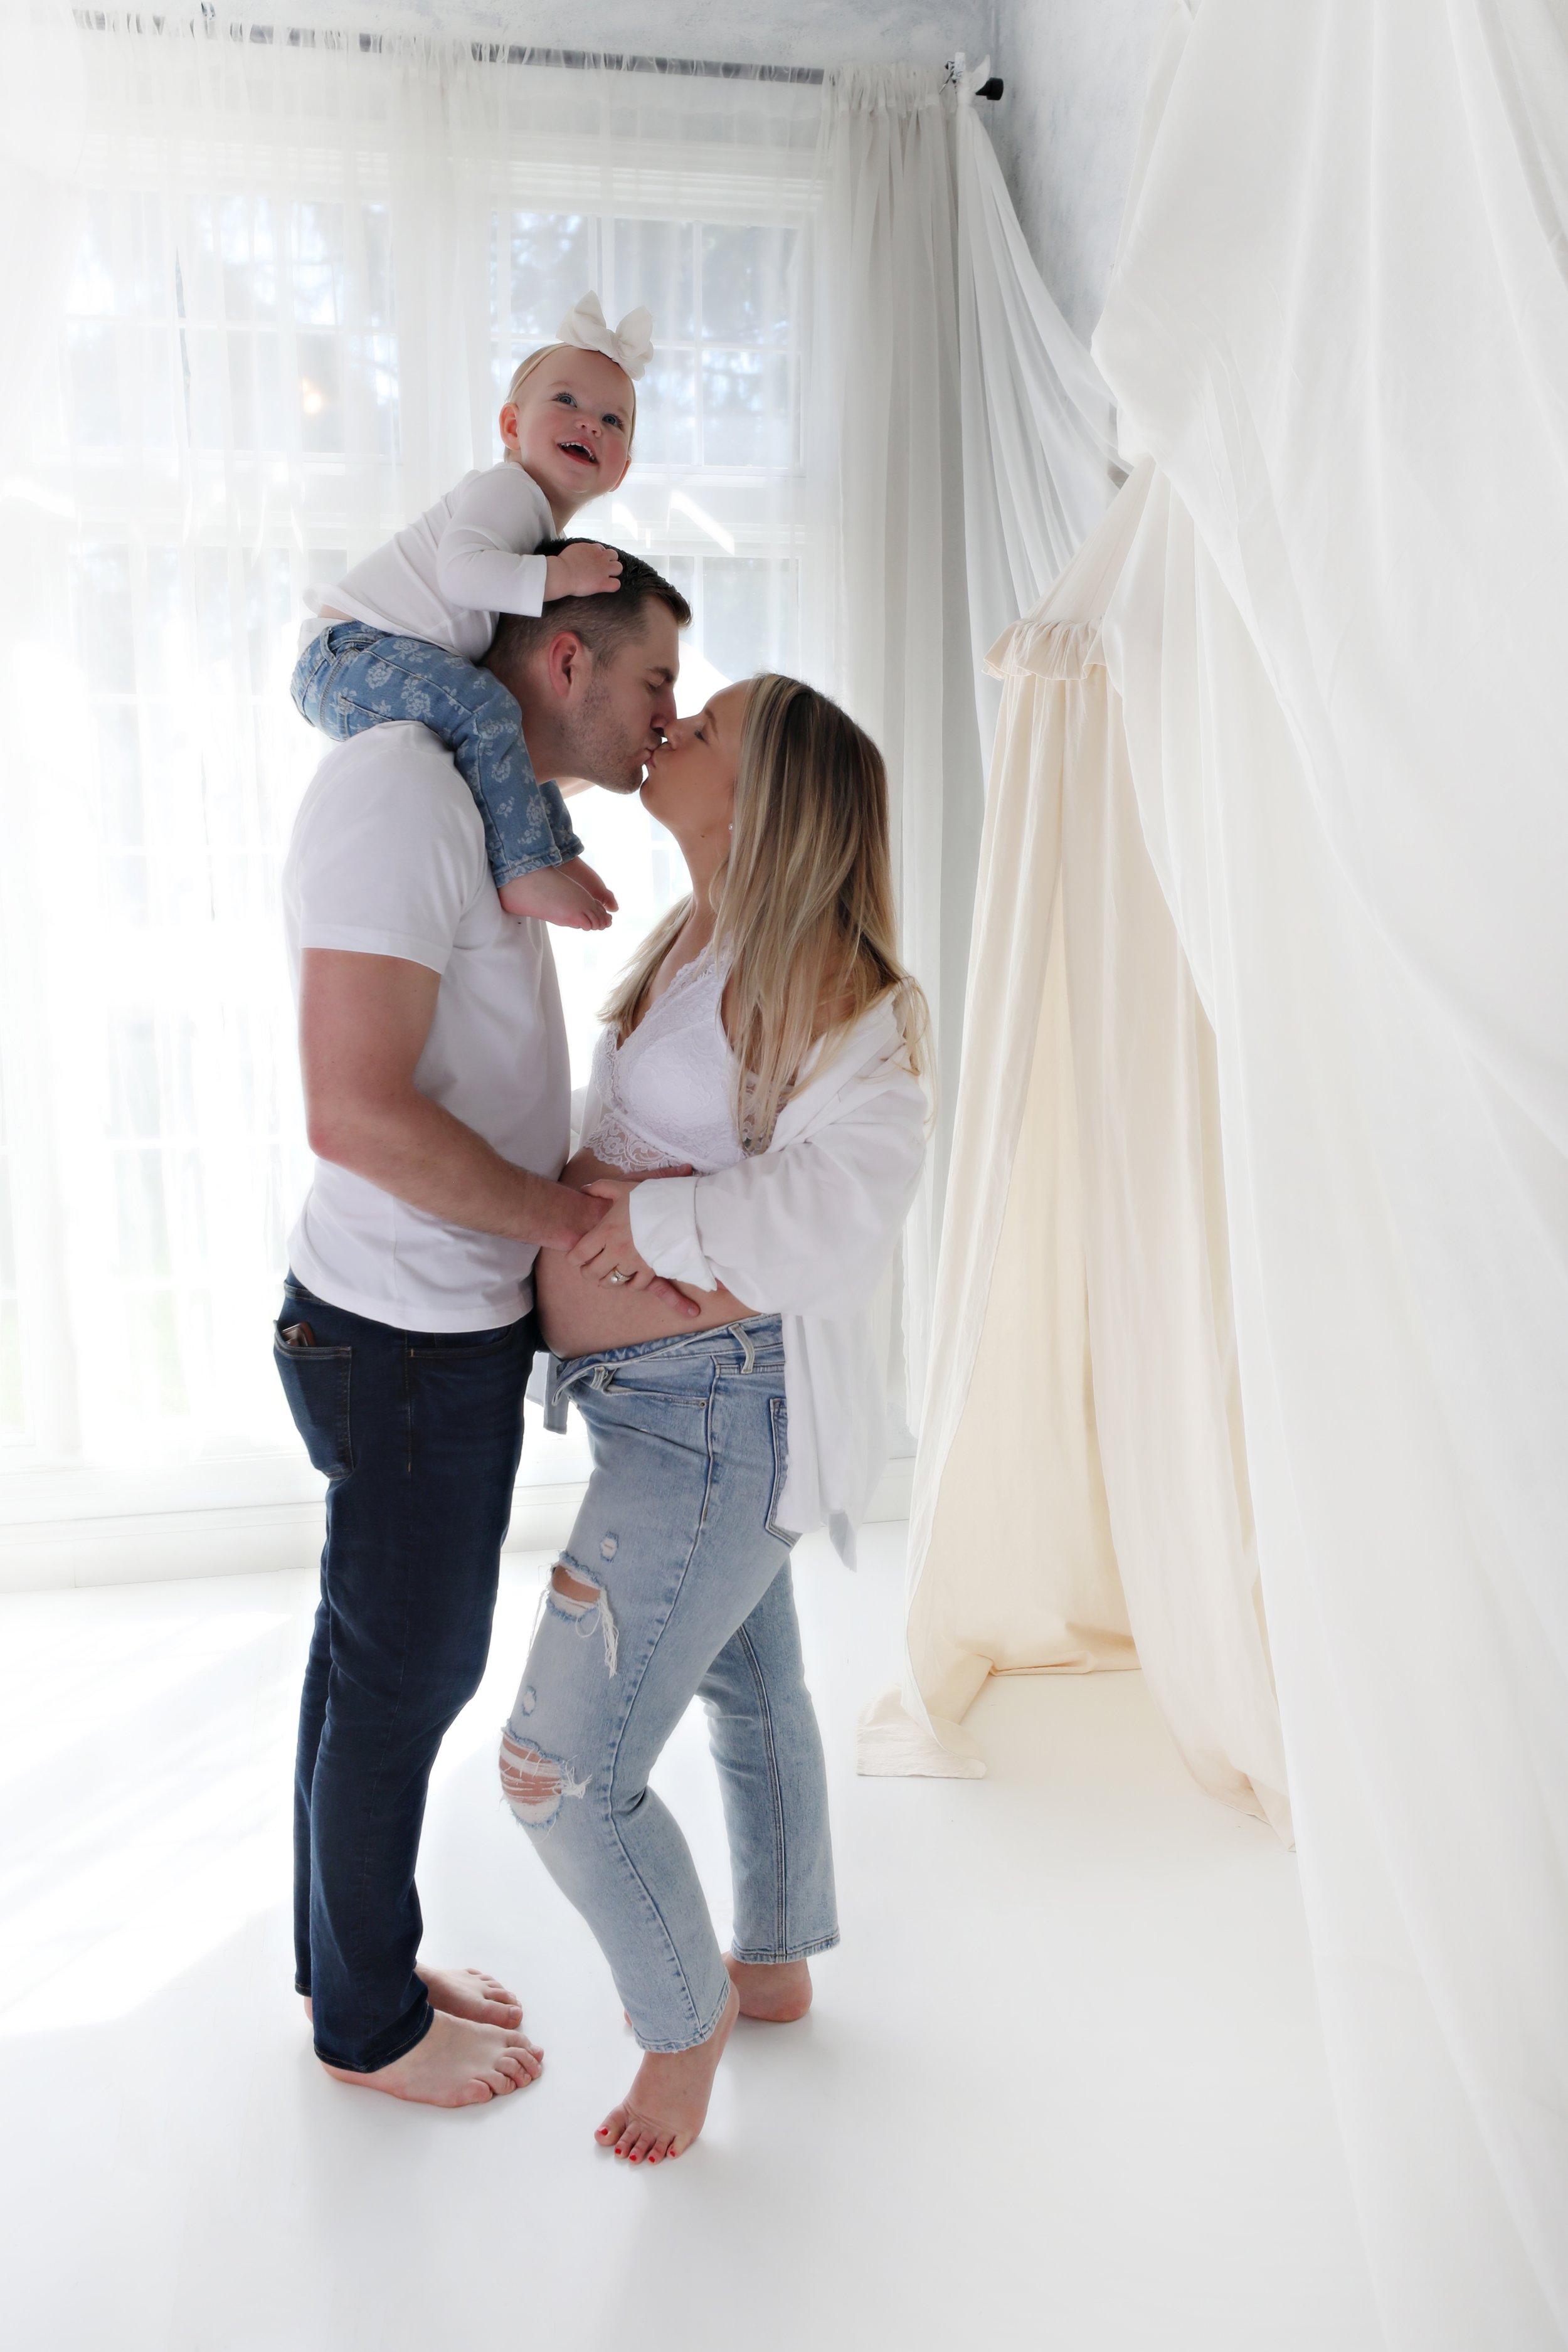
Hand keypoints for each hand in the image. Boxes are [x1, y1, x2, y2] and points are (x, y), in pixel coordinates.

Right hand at [543, 543, 622, 601]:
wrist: (561, 573)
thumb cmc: (561, 564)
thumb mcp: (572, 550)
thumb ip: (580, 551)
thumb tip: (579, 555)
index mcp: (592, 548)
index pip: (601, 549)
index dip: (599, 556)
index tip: (593, 562)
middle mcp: (600, 557)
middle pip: (614, 555)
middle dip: (610, 561)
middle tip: (602, 569)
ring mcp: (603, 570)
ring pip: (618, 567)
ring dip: (614, 572)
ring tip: (605, 577)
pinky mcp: (603, 582)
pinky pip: (616, 584)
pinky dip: (613, 586)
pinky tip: (606, 587)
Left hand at [567, 1177, 699, 1316]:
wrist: (680, 1209)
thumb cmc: (650, 1198)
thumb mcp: (623, 1188)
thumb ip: (601, 1188)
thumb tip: (585, 1189)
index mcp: (606, 1231)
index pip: (579, 1254)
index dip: (572, 1259)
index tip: (574, 1258)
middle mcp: (616, 1250)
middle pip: (591, 1273)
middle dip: (586, 1272)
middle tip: (589, 1268)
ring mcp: (633, 1262)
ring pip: (611, 1282)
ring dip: (605, 1280)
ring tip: (606, 1274)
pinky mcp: (650, 1269)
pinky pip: (634, 1286)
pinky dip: (629, 1285)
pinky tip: (627, 1278)